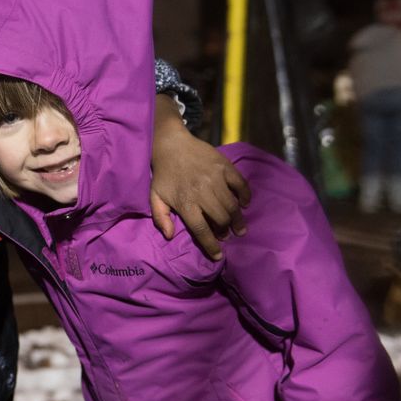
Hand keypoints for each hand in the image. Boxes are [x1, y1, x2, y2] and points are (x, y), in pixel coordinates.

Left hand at [150, 98, 249, 260]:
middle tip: (227, 235)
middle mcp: (202, 192)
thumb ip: (160, 217)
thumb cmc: (163, 174)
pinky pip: (241, 185)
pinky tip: (244, 203)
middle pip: (220, 219)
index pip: (201, 229)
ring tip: (239, 228)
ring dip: (238, 220)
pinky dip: (245, 196)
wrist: (171, 144)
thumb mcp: (155, 197)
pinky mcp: (225, 167)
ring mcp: (215, 178)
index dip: (211, 245)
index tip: (218, 256)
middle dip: (225, 232)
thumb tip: (169, 236)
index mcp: (185, 202)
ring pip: (232, 206)